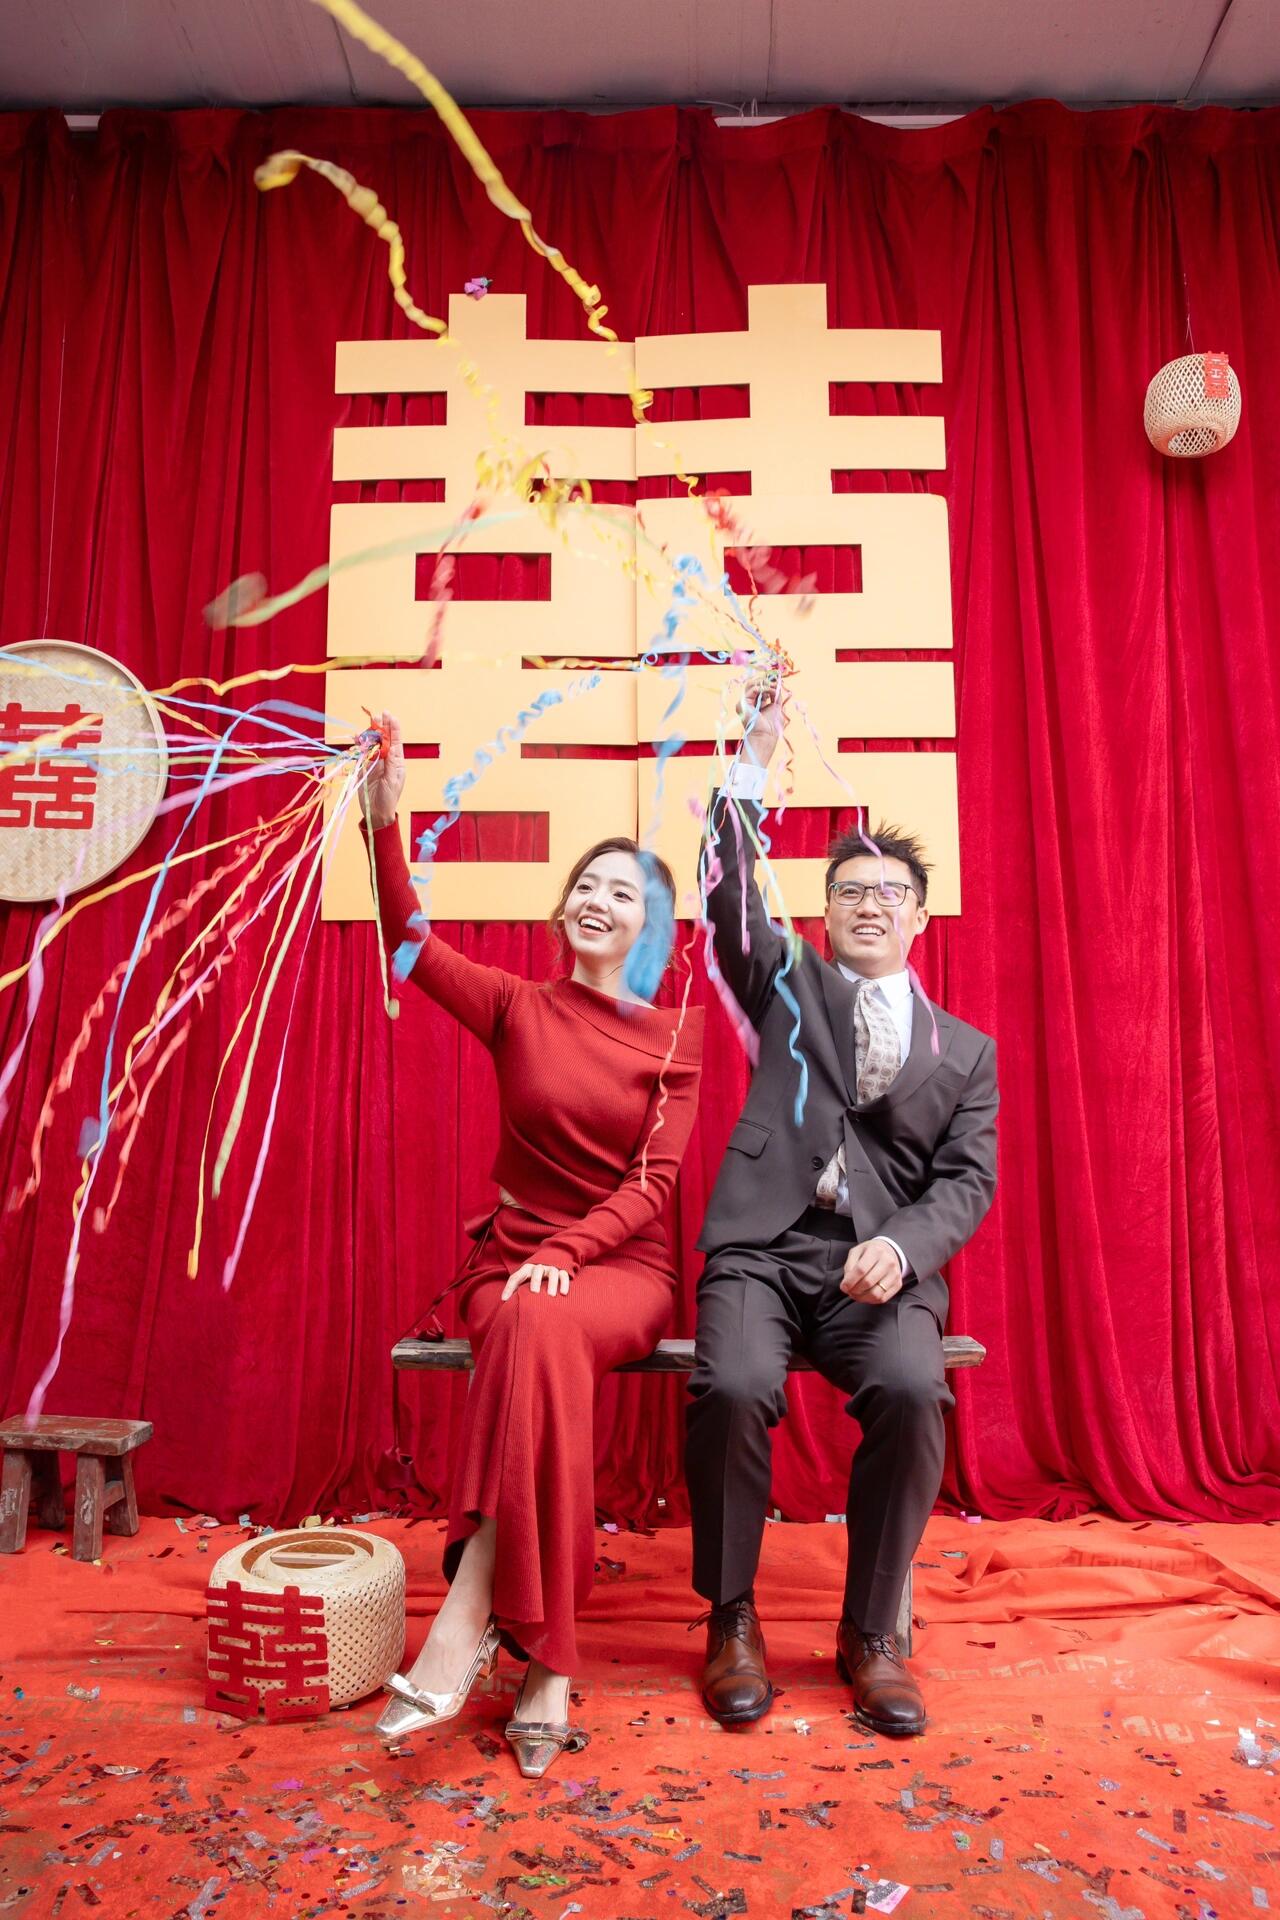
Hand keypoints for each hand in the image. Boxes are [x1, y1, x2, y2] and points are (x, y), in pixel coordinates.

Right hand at [364, 710, 405, 830]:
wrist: (376, 812)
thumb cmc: (388, 798)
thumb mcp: (392, 781)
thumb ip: (391, 763)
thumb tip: (392, 747)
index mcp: (397, 761)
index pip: (396, 741)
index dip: (393, 727)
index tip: (390, 715)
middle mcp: (387, 759)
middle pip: (384, 739)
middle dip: (381, 726)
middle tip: (377, 715)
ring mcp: (375, 762)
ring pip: (372, 743)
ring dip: (369, 733)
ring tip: (368, 724)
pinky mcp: (365, 766)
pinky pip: (362, 752)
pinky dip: (359, 744)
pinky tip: (356, 737)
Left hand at [501, 1262, 571, 1301]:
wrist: (551, 1262)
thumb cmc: (531, 1279)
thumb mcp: (522, 1281)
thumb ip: (514, 1290)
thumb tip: (504, 1302)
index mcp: (526, 1269)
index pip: (516, 1276)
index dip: (509, 1287)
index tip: (505, 1300)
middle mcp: (539, 1267)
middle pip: (536, 1271)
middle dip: (535, 1281)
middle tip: (534, 1292)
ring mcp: (551, 1269)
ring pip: (552, 1273)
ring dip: (552, 1283)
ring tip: (551, 1295)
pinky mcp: (562, 1272)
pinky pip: (564, 1275)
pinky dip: (564, 1283)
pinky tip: (563, 1294)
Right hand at [738, 672, 784, 769]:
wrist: (766, 736)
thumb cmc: (772, 726)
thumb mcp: (777, 706)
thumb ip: (776, 695)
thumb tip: (778, 684)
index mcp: (755, 703)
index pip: (759, 687)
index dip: (767, 682)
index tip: (777, 682)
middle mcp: (748, 702)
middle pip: (753, 683)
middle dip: (766, 681)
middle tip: (776, 683)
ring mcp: (744, 702)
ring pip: (751, 684)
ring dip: (765, 683)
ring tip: (774, 687)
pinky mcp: (742, 703)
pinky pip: (752, 689)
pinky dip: (763, 688)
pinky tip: (770, 691)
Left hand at [840, 1239, 903, 1305]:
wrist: (889, 1251)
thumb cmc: (870, 1252)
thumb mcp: (857, 1252)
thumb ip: (850, 1265)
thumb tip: (847, 1282)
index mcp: (876, 1251)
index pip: (861, 1270)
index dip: (850, 1281)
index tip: (843, 1286)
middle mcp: (888, 1262)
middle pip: (868, 1282)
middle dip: (855, 1290)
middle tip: (849, 1291)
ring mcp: (895, 1274)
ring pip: (876, 1293)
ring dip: (862, 1297)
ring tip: (856, 1294)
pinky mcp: (898, 1284)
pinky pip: (883, 1298)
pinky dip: (871, 1300)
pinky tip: (865, 1296)